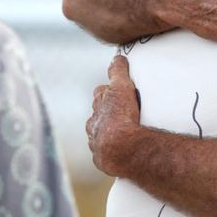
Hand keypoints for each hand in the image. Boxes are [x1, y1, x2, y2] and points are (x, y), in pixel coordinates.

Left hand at [86, 55, 141, 176]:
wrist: (122, 148)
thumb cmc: (122, 117)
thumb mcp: (122, 88)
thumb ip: (118, 71)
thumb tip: (116, 57)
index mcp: (99, 104)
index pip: (100, 93)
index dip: (108, 91)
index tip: (115, 91)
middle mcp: (94, 122)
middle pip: (98, 114)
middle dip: (106, 112)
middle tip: (121, 112)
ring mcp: (96, 141)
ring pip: (99, 134)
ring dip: (107, 132)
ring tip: (121, 134)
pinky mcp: (101, 158)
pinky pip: (104, 153)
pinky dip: (110, 150)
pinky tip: (120, 151)